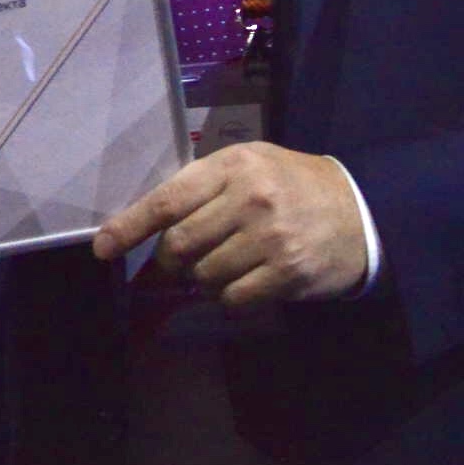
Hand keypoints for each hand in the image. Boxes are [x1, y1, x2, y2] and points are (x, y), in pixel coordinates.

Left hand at [92, 142, 367, 307]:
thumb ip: (204, 188)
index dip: (129, 227)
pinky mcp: (287, 272)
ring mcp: (270, 237)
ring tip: (229, 266)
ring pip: (204, 276)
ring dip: (205, 280)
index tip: (103, 248)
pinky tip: (249, 281)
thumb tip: (150, 226)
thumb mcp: (252, 167)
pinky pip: (232, 299)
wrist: (360, 210)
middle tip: (182, 263)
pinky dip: (230, 297)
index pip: (167, 200)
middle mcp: (250, 198)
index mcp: (234, 165)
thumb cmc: (294, 186)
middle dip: (172, 261)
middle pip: (179, 245)